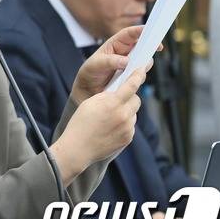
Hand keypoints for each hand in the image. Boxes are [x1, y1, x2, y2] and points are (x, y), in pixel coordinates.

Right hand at [51, 67, 145, 184]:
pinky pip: (131, 125)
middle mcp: (123, 115)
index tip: (141, 70)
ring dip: (126, 111)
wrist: (78, 148)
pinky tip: (110, 127)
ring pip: (133, 113)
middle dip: (129, 97)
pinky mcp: (128, 138)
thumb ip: (107, 95)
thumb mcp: (90, 102)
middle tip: (118, 99)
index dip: (138, 75)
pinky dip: (124, 124)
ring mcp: (127, 128)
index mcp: (112, 103)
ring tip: (110, 117)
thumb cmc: (80, 123)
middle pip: (136, 99)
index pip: (132, 85)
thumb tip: (120, 91)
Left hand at [71, 25, 159, 103]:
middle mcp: (124, 53)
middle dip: (150, 44)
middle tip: (158, 46)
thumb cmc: (89, 72)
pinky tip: (137, 77)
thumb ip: (110, 61)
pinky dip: (141, 74)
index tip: (150, 29)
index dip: (139, 30)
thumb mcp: (96, 64)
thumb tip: (127, 61)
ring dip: (145, 62)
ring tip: (143, 65)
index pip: (129, 34)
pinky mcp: (131, 76)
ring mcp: (129, 64)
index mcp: (114, 44)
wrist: (88, 90)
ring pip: (143, 60)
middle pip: (141, 45)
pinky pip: (140, 73)